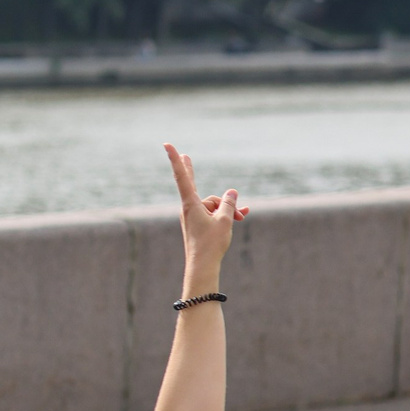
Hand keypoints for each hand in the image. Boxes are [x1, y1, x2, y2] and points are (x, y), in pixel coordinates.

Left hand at [167, 143, 246, 296]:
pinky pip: (213, 214)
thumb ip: (229, 204)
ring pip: (213, 205)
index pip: (183, 177)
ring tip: (242, 218)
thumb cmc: (212, 243)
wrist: (203, 266)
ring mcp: (193, 216)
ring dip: (228, 210)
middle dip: (202, 181)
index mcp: (191, 204)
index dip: (176, 159)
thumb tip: (232, 192)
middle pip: (201, 191)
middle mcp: (189, 208)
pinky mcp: (199, 224)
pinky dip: (225, 214)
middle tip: (185, 156)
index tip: (167, 145)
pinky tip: (242, 215)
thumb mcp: (225, 221)